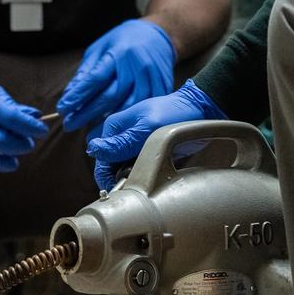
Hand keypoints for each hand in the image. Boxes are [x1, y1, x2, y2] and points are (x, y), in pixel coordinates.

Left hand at [56, 18, 176, 133]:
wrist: (159, 35)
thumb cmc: (123, 42)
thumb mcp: (100, 48)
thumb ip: (86, 72)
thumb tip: (69, 95)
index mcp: (119, 53)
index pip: (94, 79)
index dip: (77, 96)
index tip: (63, 109)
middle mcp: (136, 66)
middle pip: (110, 96)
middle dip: (87, 113)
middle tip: (69, 125)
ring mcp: (152, 77)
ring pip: (129, 107)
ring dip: (108, 122)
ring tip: (91, 132)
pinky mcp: (162, 87)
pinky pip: (145, 108)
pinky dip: (129, 120)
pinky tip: (116, 126)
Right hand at [85, 79, 223, 189]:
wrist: (199, 109)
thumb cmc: (175, 114)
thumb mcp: (148, 129)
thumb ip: (122, 143)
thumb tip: (94, 149)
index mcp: (114, 128)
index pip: (100, 159)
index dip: (108, 176)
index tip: (122, 185)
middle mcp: (120, 136)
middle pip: (110, 166)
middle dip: (121, 176)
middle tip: (140, 179)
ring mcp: (132, 143)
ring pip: (123, 169)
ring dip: (133, 176)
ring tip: (150, 174)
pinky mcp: (145, 150)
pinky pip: (137, 167)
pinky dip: (143, 173)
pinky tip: (154, 172)